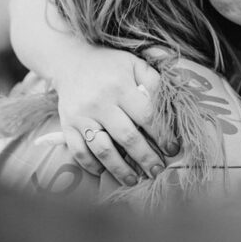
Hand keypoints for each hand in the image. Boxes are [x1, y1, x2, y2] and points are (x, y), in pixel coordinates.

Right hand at [52, 45, 178, 183]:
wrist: (71, 61)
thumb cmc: (110, 65)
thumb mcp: (135, 64)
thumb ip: (154, 82)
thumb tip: (171, 106)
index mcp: (120, 86)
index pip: (146, 116)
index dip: (162, 135)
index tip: (172, 149)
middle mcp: (100, 102)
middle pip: (127, 137)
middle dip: (145, 157)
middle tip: (157, 170)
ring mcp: (81, 116)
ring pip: (103, 149)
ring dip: (120, 169)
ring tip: (134, 180)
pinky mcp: (67, 125)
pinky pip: (79, 152)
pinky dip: (92, 165)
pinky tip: (105, 172)